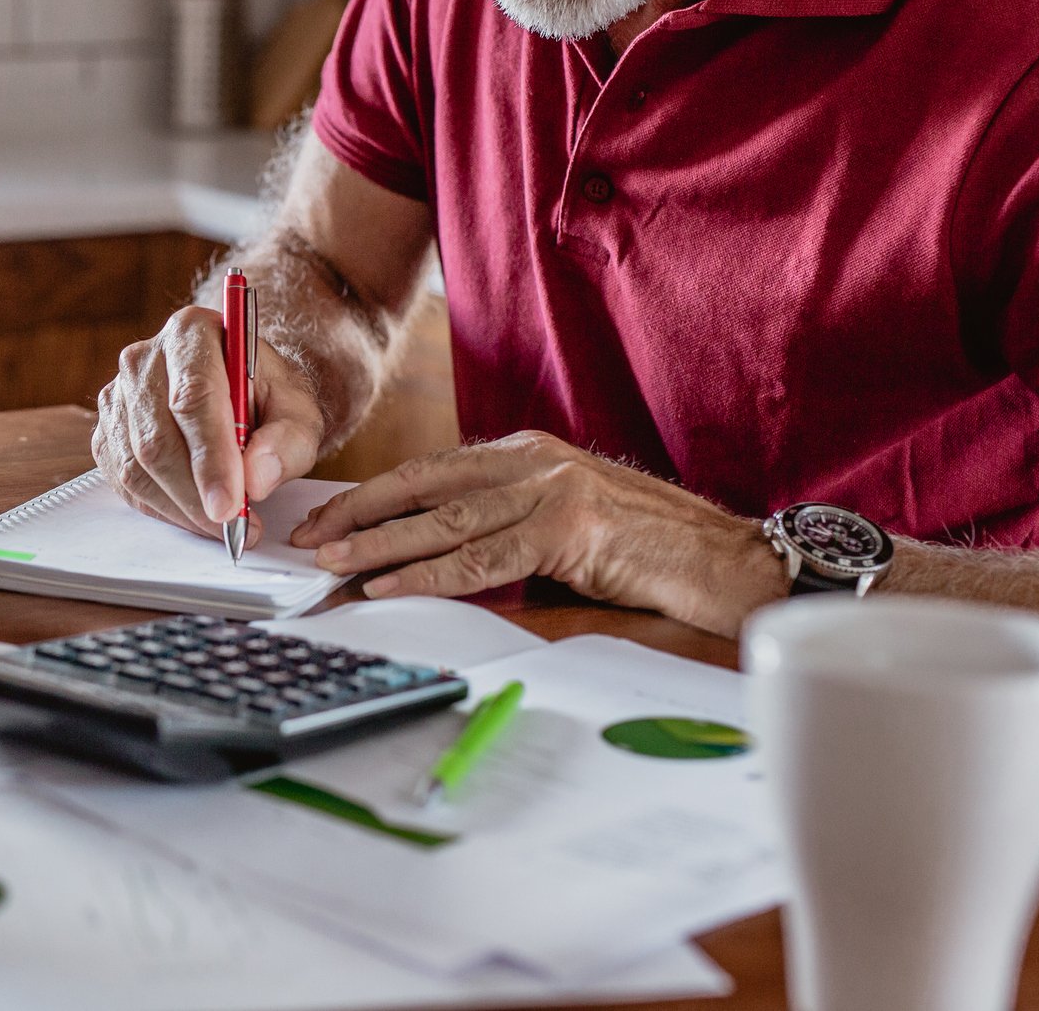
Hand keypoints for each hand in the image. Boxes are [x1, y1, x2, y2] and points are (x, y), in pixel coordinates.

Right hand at [94, 306, 324, 538]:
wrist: (237, 386)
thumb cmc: (266, 395)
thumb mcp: (299, 409)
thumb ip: (288, 440)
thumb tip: (256, 479)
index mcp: (192, 333)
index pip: (192, 398)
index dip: (210, 457)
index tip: (231, 505)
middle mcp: (144, 358)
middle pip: (157, 438)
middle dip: (195, 493)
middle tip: (234, 525)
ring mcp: (117, 395)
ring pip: (135, 466)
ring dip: (180, 507)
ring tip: (222, 524)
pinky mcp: (107, 429)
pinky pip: (123, 481)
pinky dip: (160, 507)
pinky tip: (193, 512)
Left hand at [287, 431, 789, 636]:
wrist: (730, 562)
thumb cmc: (653, 554)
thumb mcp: (568, 529)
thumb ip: (508, 532)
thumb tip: (439, 563)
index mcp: (530, 453)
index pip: (433, 470)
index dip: (376, 495)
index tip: (331, 517)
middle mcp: (534, 461)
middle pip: (423, 483)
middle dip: (359, 511)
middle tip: (308, 536)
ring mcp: (551, 489)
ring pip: (442, 520)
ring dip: (379, 544)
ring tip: (330, 563)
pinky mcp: (568, 528)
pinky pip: (479, 557)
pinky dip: (426, 574)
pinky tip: (386, 585)